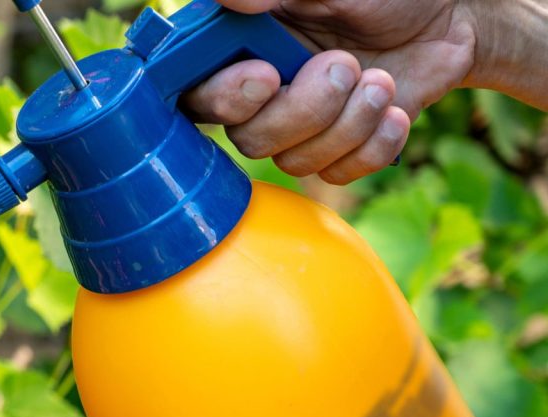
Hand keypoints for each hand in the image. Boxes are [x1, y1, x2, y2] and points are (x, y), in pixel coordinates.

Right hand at [183, 0, 478, 183]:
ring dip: (346, 124)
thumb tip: (228, 0)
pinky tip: (394, 112)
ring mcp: (298, 126)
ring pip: (292, 160)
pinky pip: (335, 174)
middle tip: (344, 66)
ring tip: (382, 81)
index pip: (195, 91)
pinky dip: (372, 146)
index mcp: (243, 47)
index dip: (222, 97)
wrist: (446, 18)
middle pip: (245, 137)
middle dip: (301, 111)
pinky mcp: (336, 151)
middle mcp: (261, 92)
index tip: (265, 78)